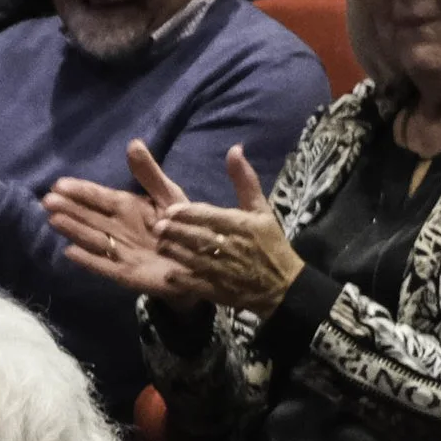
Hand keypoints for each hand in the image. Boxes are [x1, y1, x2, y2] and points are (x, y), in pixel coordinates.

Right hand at [42, 166, 197, 302]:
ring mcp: (120, 251)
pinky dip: (89, 260)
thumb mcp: (168, 195)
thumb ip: (149, 174)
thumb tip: (132, 143)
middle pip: (89, 217)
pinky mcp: (126, 273)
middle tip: (47, 201)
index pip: (98, 197)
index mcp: (126, 207)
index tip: (59, 184)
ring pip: (92, 238)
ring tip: (54, 220)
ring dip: (74, 230)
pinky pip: (105, 266)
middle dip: (69, 209)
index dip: (80, 190)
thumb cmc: (182, 225)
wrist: (200, 260)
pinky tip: (70, 252)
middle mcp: (117, 228)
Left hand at [151, 144, 303, 315]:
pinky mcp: (222, 291)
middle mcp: (232, 247)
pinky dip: (184, 280)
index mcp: (241, 226)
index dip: (188, 214)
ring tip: (160, 245)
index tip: (169, 210)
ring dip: (176, 253)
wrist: (283, 286)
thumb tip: (234, 149)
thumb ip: (244, 180)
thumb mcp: (261, 210)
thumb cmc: (271, 244)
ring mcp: (226, 271)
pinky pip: (199, 285)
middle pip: (198, 238)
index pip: (210, 217)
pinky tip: (170, 274)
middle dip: (176, 232)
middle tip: (157, 226)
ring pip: (195, 260)